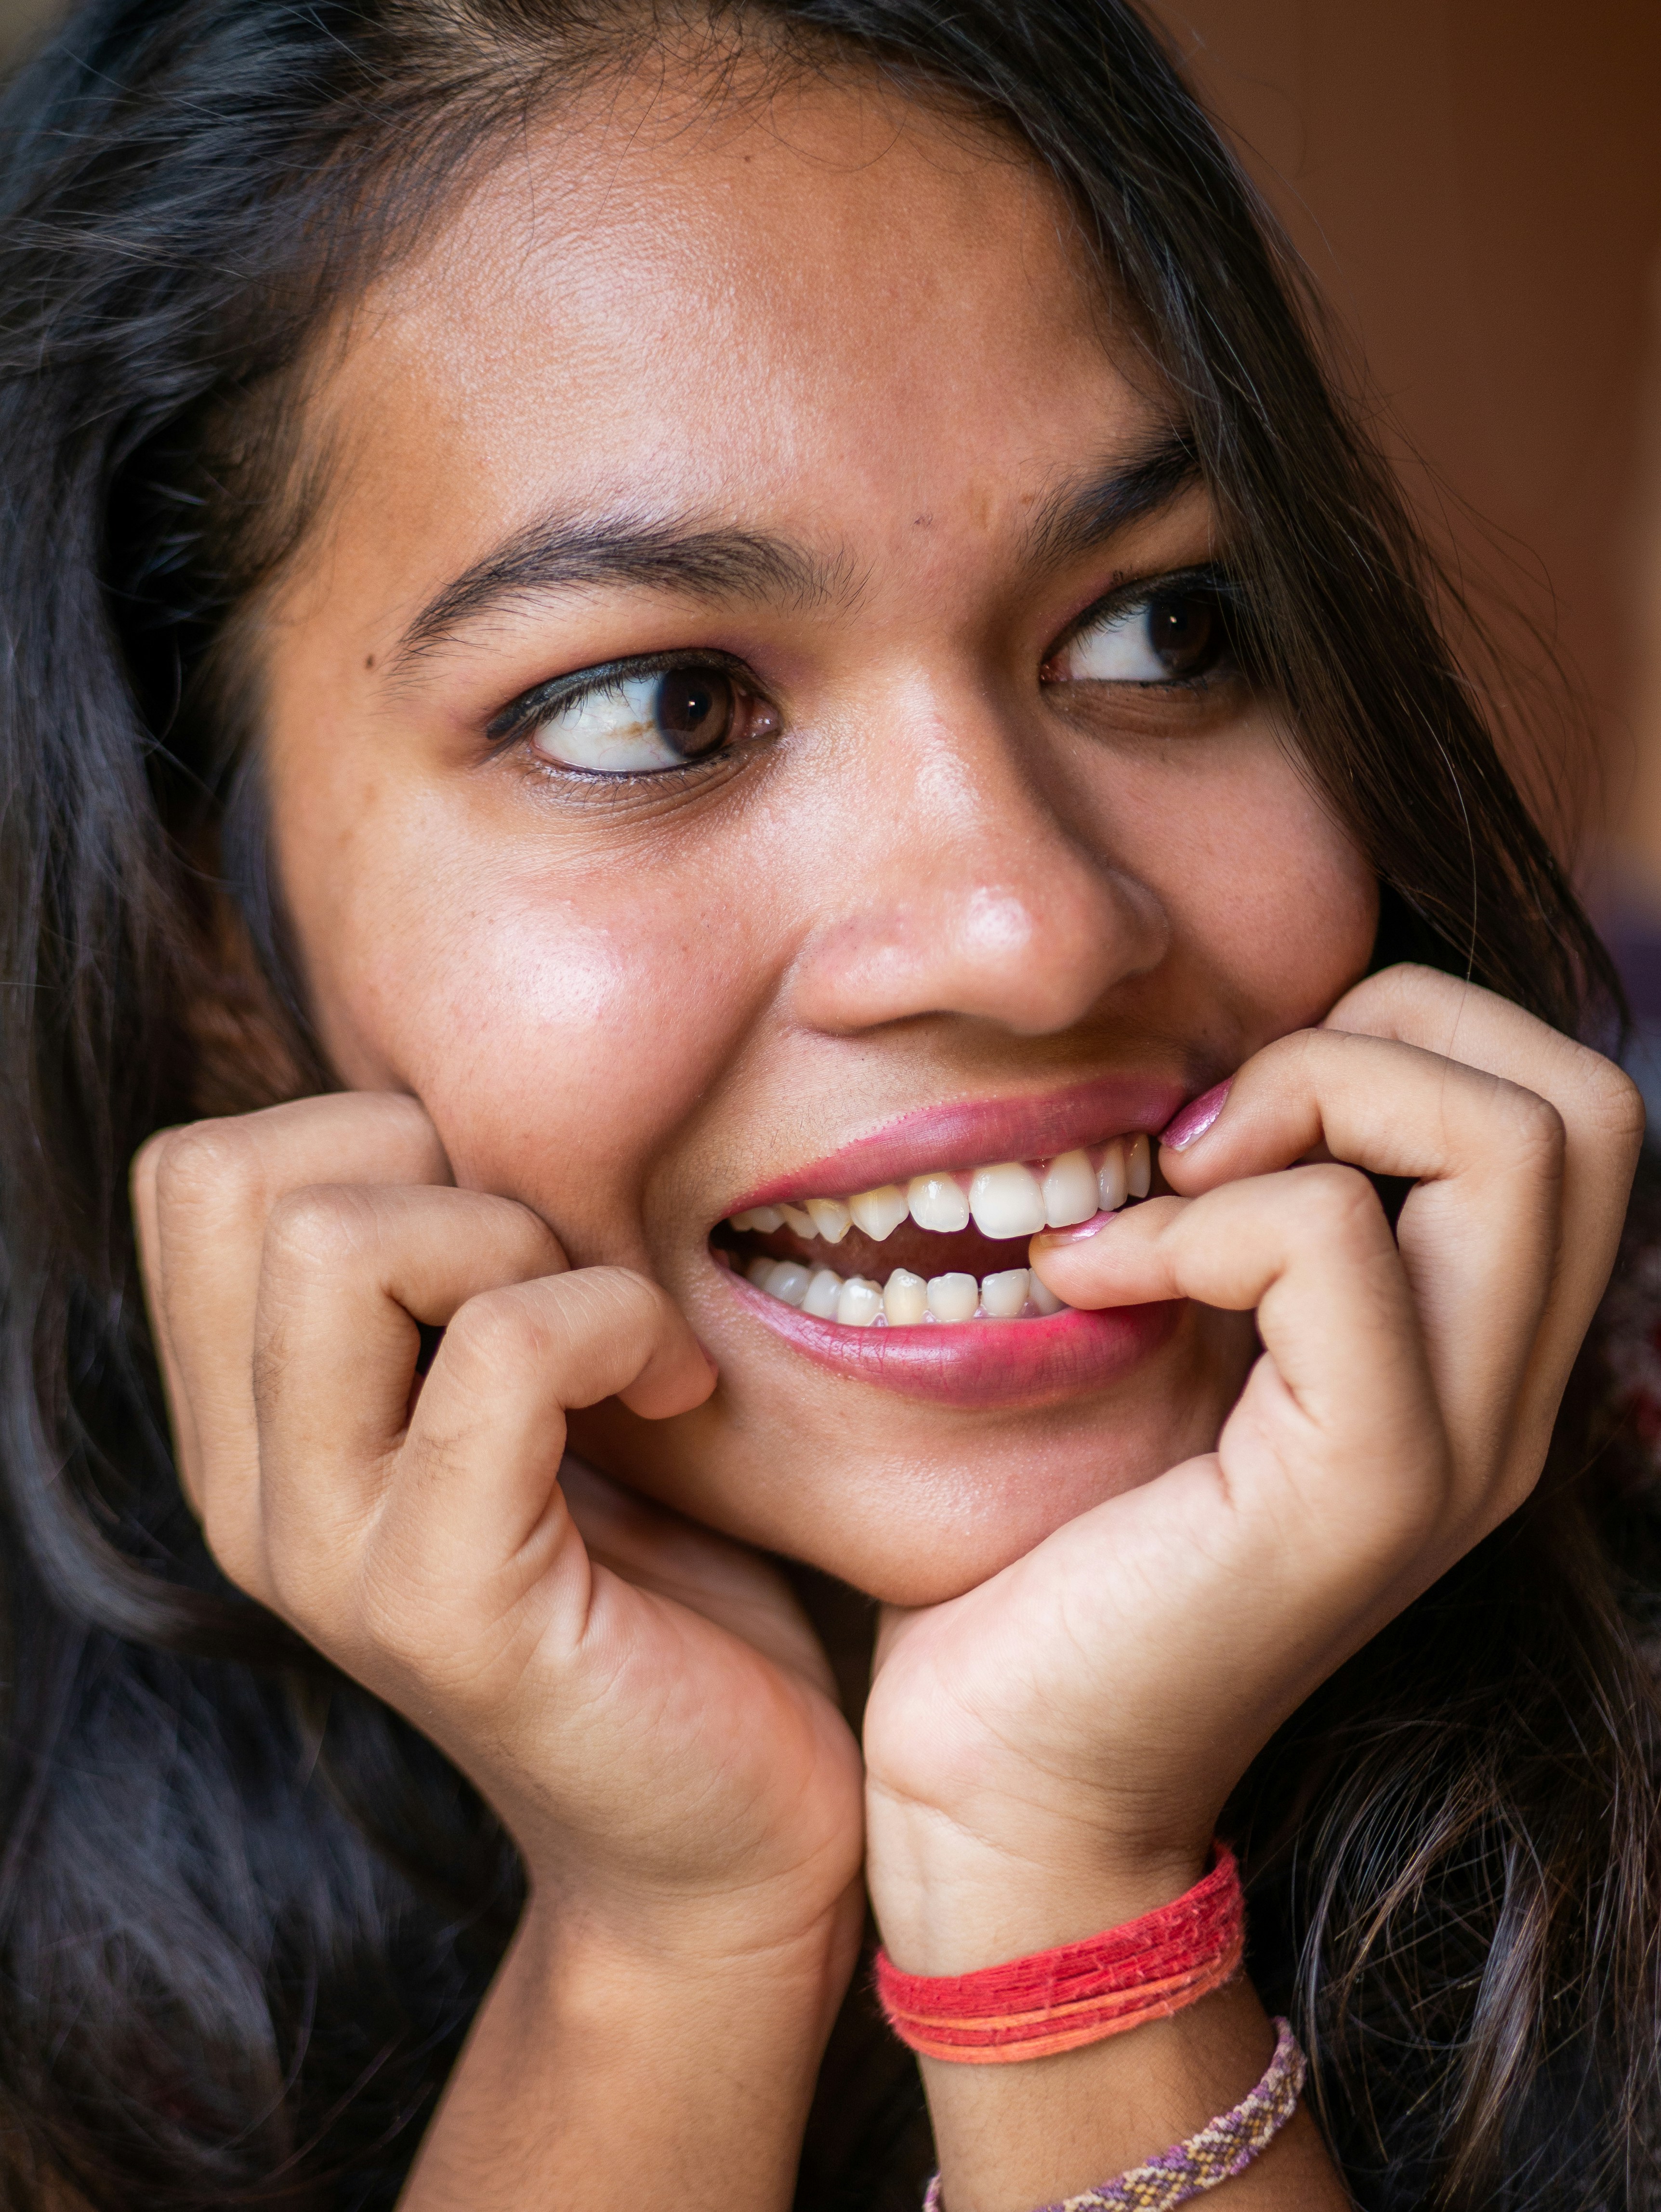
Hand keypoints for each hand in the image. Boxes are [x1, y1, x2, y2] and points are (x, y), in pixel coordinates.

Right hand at [132, 1093, 864, 1970]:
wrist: (720, 1838)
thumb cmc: (656, 1585)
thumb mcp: (525, 1399)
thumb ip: (456, 1277)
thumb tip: (471, 1102)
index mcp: (253, 1430)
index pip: (194, 1171)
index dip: (362, 1134)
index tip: (505, 1224)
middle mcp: (250, 1491)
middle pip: (237, 1180)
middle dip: (435, 1167)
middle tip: (559, 1269)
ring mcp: (328, 1555)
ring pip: (343, 1246)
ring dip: (522, 1240)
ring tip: (620, 1335)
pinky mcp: (442, 1606)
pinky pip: (499, 1350)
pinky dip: (615, 1320)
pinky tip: (678, 1383)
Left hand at [862, 966, 1643, 1965]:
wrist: (1012, 1773)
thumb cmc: (1056, 1544)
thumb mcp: (1171, 1344)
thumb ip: (1240, 1219)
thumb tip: (1212, 1059)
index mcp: (1469, 1357)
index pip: (1563, 1108)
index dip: (1409, 1038)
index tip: (1231, 1114)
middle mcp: (1505, 1402)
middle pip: (1578, 1104)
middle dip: (1385, 1035)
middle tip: (1215, 1128)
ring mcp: (1460, 1449)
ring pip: (1511, 1142)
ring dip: (1307, 1099)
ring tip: (1165, 1180)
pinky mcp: (1368, 1490)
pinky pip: (1335, 1242)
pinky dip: (1193, 1219)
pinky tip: (1089, 1277)